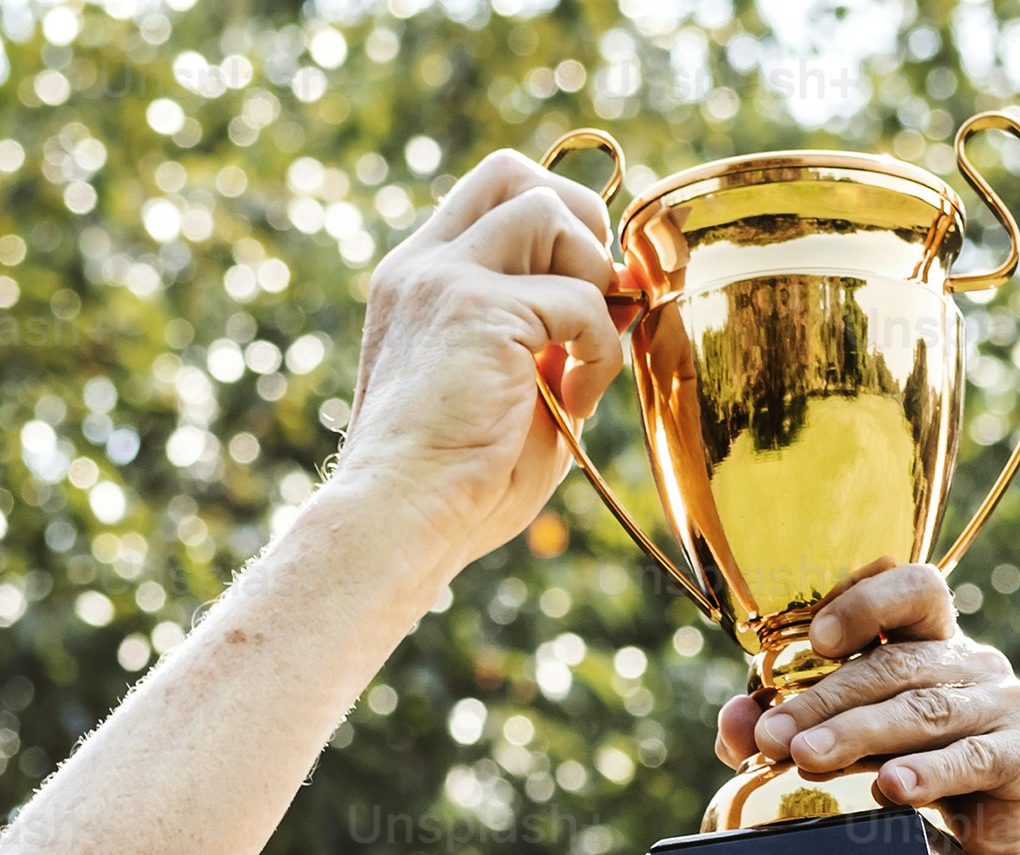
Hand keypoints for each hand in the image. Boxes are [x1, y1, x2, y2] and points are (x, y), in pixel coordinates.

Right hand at [335, 150, 625, 575]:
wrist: (401, 516)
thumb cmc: (456, 481)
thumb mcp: (511, 393)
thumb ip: (550, 342)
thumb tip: (618, 308)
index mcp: (423, 278)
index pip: (493, 196)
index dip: (558, 227)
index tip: (584, 298)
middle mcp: (426, 263)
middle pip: (515, 174)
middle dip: (580, 223)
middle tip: (595, 304)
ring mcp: (447, 278)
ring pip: (549, 212)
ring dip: (591, 280)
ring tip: (581, 360)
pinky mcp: (479, 310)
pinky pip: (580, 298)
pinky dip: (600, 348)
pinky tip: (577, 397)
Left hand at [713, 565, 1019, 854]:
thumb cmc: (911, 794)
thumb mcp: (845, 752)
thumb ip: (791, 729)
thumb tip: (735, 720)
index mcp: (934, 644)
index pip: (913, 589)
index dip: (867, 601)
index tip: (818, 641)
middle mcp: (976, 664)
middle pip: (897, 665)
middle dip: (826, 700)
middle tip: (775, 737)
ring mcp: (1008, 704)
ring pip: (925, 709)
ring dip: (860, 734)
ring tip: (809, 759)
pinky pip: (971, 759)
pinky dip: (927, 773)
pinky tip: (891, 788)